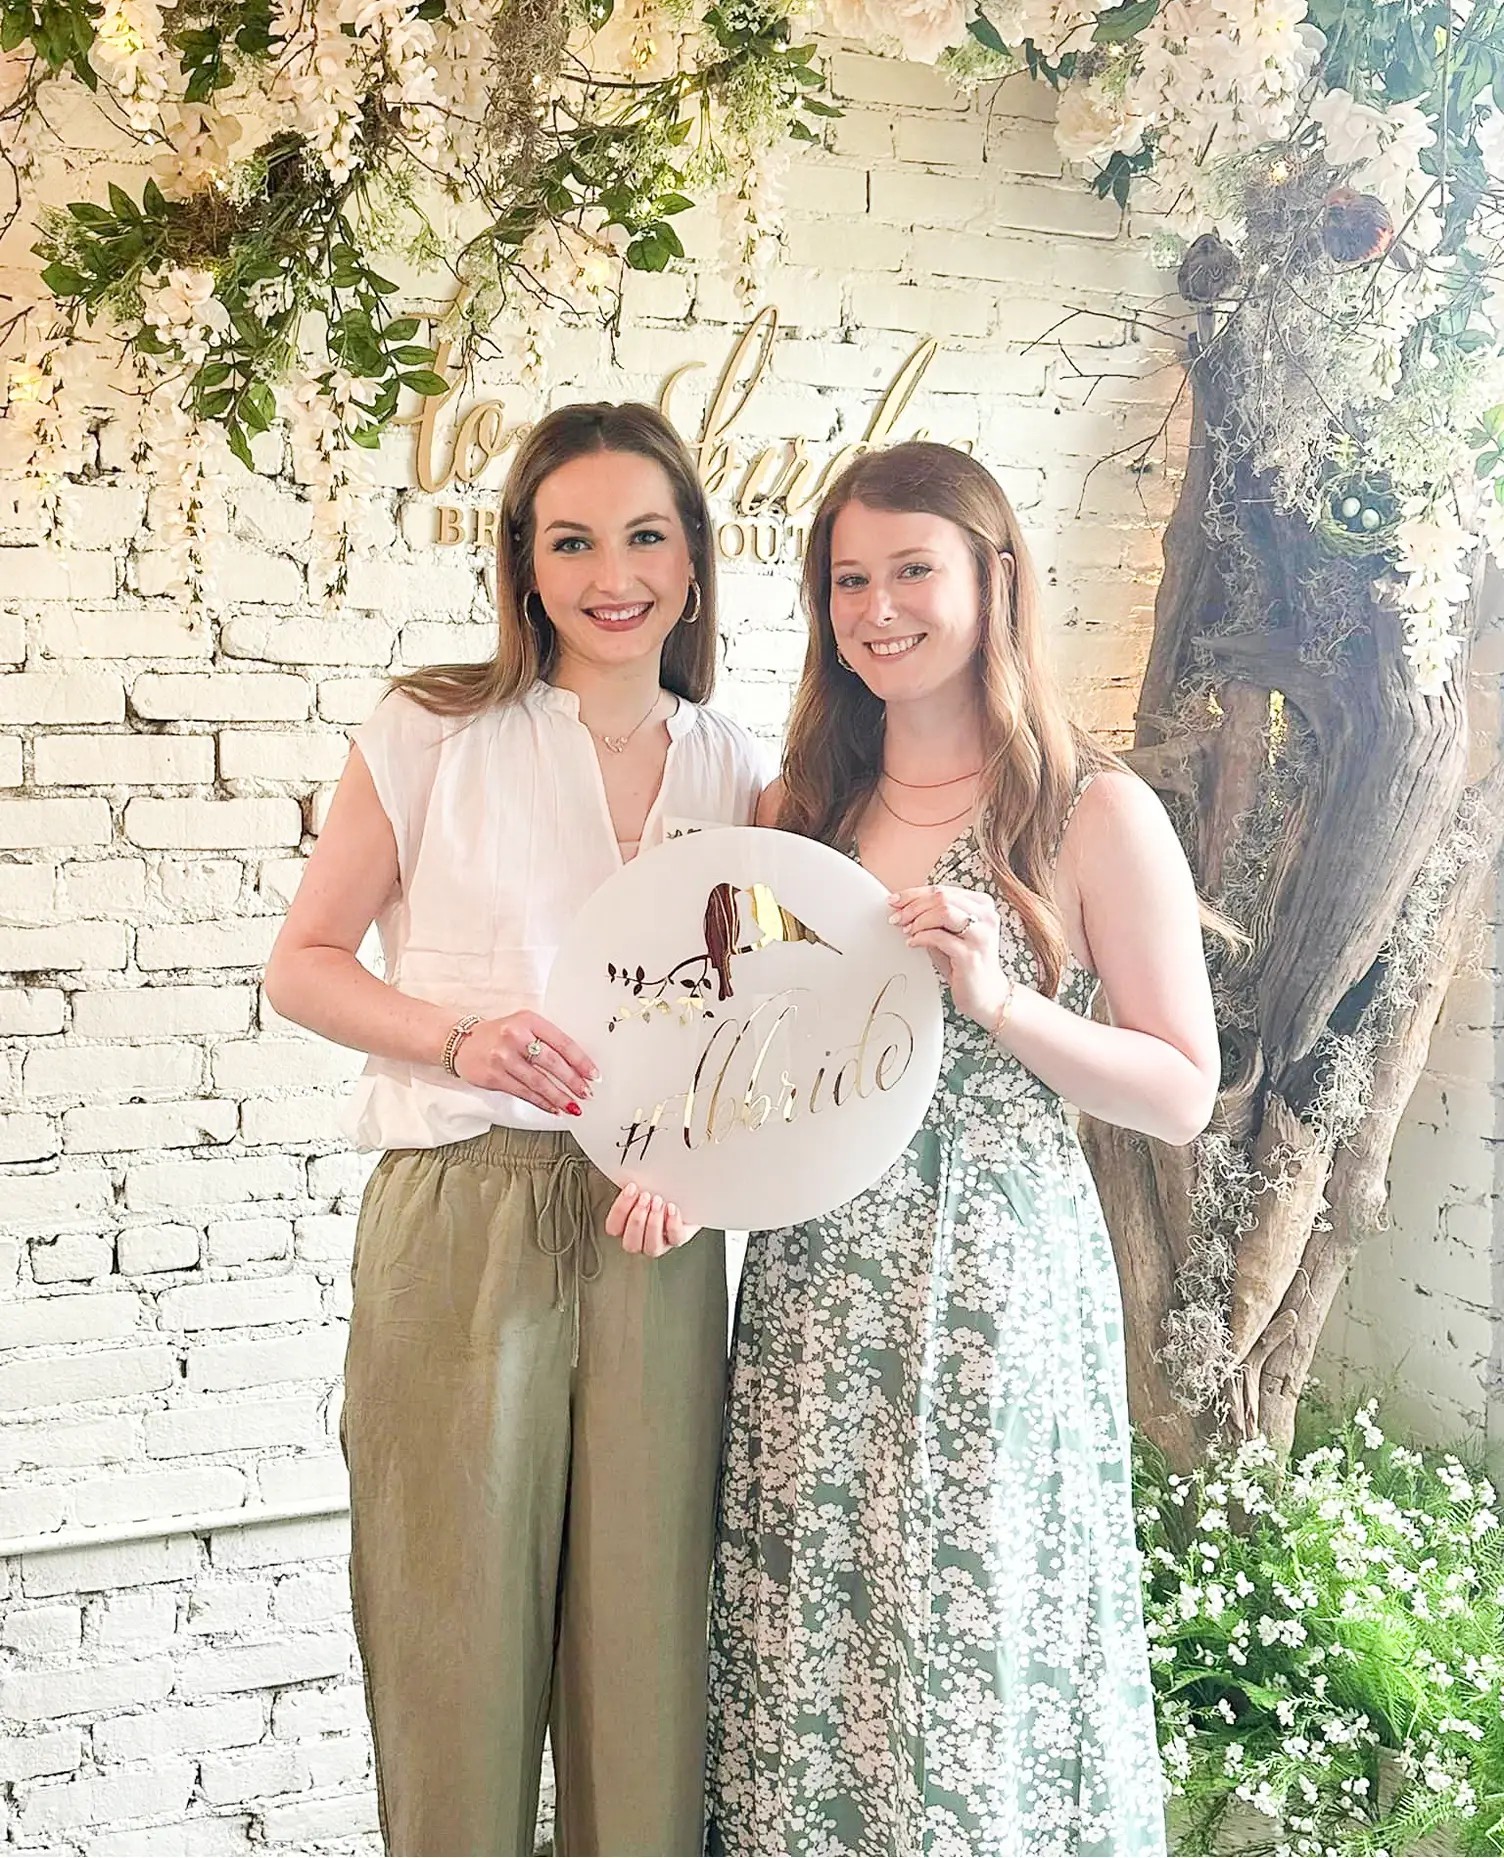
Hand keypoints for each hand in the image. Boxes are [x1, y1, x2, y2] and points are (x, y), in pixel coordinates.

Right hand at [452, 1012, 597, 1115]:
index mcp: (528, 1020)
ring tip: (573, 1105)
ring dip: (559, 1096)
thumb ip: (545, 1040)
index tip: (593, 1074)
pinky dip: (541, 1102)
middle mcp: (515, 1036)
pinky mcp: (494, 1076)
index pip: (562, 1042)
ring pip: (538, 1082)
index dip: (580, 1061)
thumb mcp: (523, 1026)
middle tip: (585, 1093)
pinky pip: (524, 1092)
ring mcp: (503, 1057)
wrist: (462, 1042)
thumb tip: (576, 1066)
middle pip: (552, 1062)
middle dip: (573, 1081)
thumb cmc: (498, 1035)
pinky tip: (552, 1108)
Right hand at [605, 1182, 699, 1258]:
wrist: (687, 1195)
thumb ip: (634, 1186)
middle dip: (637, 1219)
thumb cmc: (660, 1190)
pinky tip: (672, 1209)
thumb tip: (627, 1172)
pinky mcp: (678, 1239)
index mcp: (626, 1226)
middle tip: (646, 1197)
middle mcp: (641, 1239)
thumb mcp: (645, 1186)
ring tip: (659, 1202)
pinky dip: (673, 1224)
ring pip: (651, 1248)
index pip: (613, 1227)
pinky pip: (675, 1239)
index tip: (631, 1188)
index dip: (620, 1210)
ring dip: (653, 1224)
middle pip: (630, 1243)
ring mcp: (660, 1243)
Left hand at [889, 883, 1011, 1029]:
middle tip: (897, 918)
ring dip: (919, 920)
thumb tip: (901, 907)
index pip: (943, 890)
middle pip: (942, 897)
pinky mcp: (971, 955)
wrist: (986, 994)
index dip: (914, 894)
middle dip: (913, 906)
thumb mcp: (948, 933)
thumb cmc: (965, 963)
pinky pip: (940, 937)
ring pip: (943, 911)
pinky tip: (913, 943)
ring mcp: (981, 935)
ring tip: (908, 932)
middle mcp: (986, 916)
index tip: (894, 901)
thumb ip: (931, 917)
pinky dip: (921, 937)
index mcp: (981, 904)